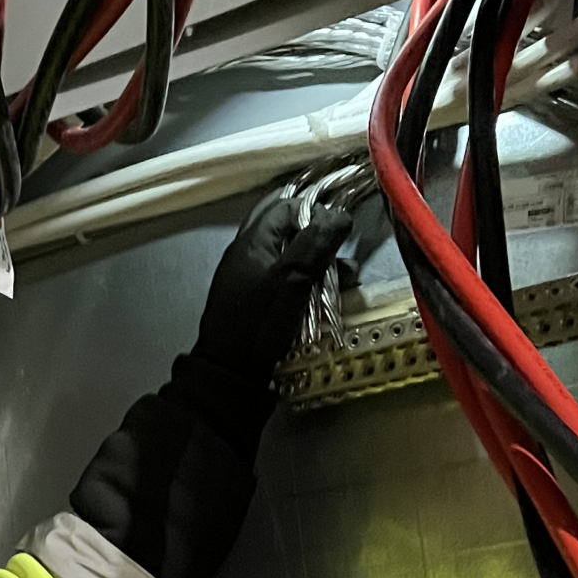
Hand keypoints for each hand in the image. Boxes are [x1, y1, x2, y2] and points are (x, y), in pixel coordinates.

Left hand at [189, 193, 351, 383]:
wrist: (232, 371)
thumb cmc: (259, 321)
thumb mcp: (292, 278)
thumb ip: (315, 243)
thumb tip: (339, 214)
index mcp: (252, 241)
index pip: (285, 207)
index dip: (315, 211)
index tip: (340, 229)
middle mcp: (251, 254)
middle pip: (292, 233)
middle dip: (323, 243)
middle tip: (343, 260)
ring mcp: (254, 279)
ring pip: (296, 260)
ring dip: (323, 268)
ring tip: (345, 282)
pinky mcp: (262, 302)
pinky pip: (291, 283)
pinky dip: (312, 287)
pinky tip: (329, 300)